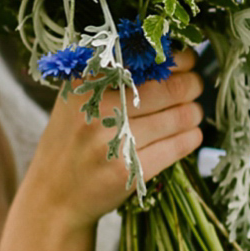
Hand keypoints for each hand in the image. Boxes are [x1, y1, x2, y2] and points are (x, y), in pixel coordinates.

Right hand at [24, 48, 204, 229]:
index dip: (174, 58)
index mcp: (85, 82)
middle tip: (194, 87)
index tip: (186, 61)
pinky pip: (176, 147)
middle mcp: (97, 107)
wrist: (54, 196)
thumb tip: (171, 54)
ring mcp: (112, 140)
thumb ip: (112, 75)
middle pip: (168, 87)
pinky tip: (190, 135)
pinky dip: (190, 138)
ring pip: (178, 117)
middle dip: (192, 85)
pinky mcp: (128, 170)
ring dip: (194, 113)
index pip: (144, 59)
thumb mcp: (77, 100)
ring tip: (192, 113)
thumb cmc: (73, 141)